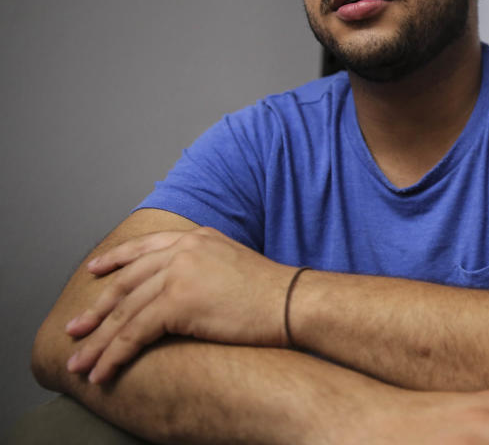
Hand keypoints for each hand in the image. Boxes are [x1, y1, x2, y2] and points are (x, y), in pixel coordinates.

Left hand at [64, 227, 295, 383]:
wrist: (292, 302)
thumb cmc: (272, 294)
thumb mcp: (235, 264)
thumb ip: (207, 266)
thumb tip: (191, 290)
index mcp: (197, 238)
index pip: (146, 247)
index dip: (116, 260)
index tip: (95, 271)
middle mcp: (184, 250)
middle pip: (127, 282)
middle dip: (97, 310)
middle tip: (74, 330)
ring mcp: (179, 273)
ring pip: (125, 312)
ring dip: (99, 342)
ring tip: (81, 364)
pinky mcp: (179, 301)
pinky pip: (135, 333)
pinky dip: (115, 356)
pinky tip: (104, 372)